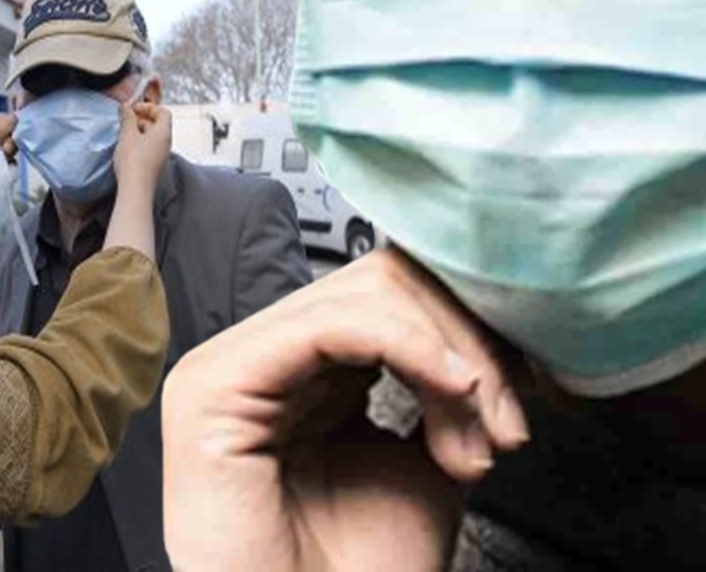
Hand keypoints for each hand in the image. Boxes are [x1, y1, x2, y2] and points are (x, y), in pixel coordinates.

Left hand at [0, 114, 16, 182]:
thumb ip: (2, 127)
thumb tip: (15, 117)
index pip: (3, 118)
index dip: (12, 123)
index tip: (17, 131)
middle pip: (9, 133)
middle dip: (10, 141)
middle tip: (4, 149)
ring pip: (10, 148)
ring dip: (8, 153)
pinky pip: (9, 160)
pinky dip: (8, 164)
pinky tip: (2, 168)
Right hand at [113, 103, 169, 193]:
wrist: (135, 190)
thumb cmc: (133, 162)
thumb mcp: (127, 134)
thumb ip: (127, 117)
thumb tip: (125, 107)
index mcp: (164, 132)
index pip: (163, 111)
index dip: (148, 107)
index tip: (132, 109)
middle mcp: (166, 143)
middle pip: (157, 123)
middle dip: (140, 119)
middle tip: (124, 121)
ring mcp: (160, 155)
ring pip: (151, 137)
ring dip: (137, 132)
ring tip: (123, 135)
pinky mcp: (153, 165)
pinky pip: (148, 149)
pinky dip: (138, 144)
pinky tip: (125, 149)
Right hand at [162, 248, 530, 571]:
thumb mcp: (426, 465)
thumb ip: (447, 394)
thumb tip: (497, 338)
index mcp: (300, 374)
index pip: (387, 297)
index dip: (467, 328)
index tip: (530, 392)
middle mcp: (261, 359)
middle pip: (381, 283)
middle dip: (466, 341)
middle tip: (506, 423)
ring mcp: (232, 365)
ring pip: (365, 296)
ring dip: (449, 357)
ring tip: (478, 439)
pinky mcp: (218, 381)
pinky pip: (332, 326)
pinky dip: (412, 347)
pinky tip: (454, 387)